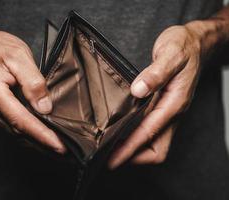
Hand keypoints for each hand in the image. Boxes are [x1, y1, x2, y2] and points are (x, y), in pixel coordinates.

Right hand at [0, 22, 65, 152]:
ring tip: (55, 147)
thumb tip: (44, 107)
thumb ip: (32, 82)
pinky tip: (39, 136)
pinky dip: (27, 134)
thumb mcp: (18, 56)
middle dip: (42, 144)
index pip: (21, 120)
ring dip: (35, 142)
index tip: (58, 146)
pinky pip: (10, 126)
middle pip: (18, 132)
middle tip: (64, 151)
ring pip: (14, 132)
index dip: (41, 135)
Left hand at [108, 23, 204, 168]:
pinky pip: (151, 131)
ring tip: (112, 150)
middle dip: (134, 157)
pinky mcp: (164, 108)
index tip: (113, 159)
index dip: (130, 148)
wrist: (195, 43)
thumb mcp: (171, 54)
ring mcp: (169, 112)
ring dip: (135, 150)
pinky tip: (122, 133)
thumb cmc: (184, 47)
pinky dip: (137, 137)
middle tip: (109, 158)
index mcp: (175, 102)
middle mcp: (172, 112)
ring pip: (155, 143)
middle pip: (157, 149)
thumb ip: (156, 73)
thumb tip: (138, 90)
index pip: (149, 133)